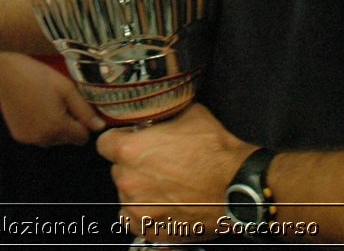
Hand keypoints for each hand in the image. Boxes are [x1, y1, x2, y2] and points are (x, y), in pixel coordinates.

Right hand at [0, 50, 103, 146]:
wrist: (4, 72)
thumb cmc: (38, 75)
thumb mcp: (66, 88)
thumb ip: (84, 110)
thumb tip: (100, 128)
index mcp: (58, 127)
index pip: (82, 138)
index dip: (82, 122)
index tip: (73, 106)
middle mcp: (44, 139)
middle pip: (67, 140)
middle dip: (68, 125)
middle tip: (58, 101)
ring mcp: (29, 139)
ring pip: (53, 140)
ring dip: (53, 128)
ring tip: (45, 104)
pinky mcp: (18, 136)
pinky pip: (38, 137)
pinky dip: (39, 128)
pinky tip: (33, 109)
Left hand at [97, 103, 251, 241]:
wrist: (238, 188)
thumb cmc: (216, 152)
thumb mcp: (189, 114)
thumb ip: (163, 116)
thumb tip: (157, 113)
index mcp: (131, 150)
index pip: (105, 143)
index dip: (119, 140)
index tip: (132, 141)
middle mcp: (129, 181)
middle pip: (118, 170)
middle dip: (133, 166)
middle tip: (157, 164)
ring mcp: (138, 209)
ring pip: (126, 195)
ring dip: (139, 190)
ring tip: (164, 186)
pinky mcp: (151, 230)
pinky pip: (133, 220)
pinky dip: (143, 214)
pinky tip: (161, 205)